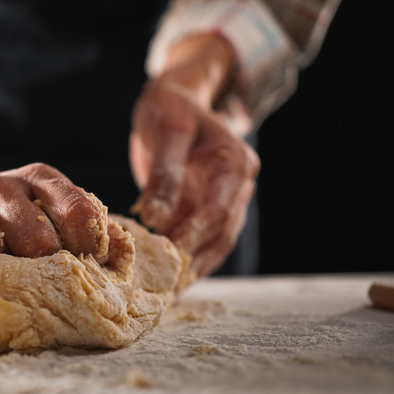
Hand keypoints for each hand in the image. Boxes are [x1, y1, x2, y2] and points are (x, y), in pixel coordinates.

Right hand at [0, 163, 109, 261]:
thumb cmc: (20, 232)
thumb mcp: (56, 222)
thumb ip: (89, 233)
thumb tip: (120, 250)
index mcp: (38, 181)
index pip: (66, 198)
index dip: (82, 225)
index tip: (93, 255)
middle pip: (21, 216)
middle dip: (36, 246)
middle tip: (45, 275)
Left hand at [130, 35, 260, 278]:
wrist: (177, 100)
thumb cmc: (171, 109)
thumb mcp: (168, 131)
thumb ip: (164, 173)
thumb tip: (155, 216)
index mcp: (236, 162)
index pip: (220, 207)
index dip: (197, 232)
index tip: (172, 252)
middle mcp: (239, 185)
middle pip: (222, 233)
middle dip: (196, 260)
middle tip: (167, 286)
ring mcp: (227, 200)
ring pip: (216, 243)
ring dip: (193, 267)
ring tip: (167, 292)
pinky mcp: (209, 209)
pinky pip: (203, 240)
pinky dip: (187, 259)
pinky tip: (168, 279)